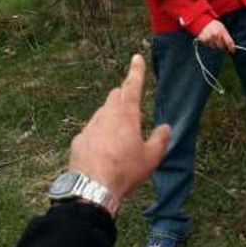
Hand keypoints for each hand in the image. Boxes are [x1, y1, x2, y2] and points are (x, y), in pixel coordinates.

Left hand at [68, 55, 170, 202]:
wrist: (91, 188)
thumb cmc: (125, 171)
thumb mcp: (150, 158)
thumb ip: (160, 139)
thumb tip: (166, 127)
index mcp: (126, 114)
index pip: (132, 85)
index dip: (136, 71)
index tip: (137, 58)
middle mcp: (106, 115)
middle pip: (115, 96)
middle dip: (124, 96)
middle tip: (132, 106)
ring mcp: (90, 126)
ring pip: (103, 113)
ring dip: (112, 116)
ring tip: (120, 136)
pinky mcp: (79, 139)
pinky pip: (92, 130)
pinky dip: (100, 133)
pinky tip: (104, 149)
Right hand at [196, 19, 234, 52]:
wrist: (204, 21)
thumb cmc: (215, 25)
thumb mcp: (222, 28)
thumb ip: (226, 36)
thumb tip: (231, 45)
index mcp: (222, 31)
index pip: (229, 42)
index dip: (231, 48)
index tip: (232, 51)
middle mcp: (216, 35)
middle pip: (221, 46)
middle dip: (222, 46)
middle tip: (222, 44)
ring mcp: (209, 38)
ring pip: (214, 47)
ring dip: (215, 45)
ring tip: (214, 39)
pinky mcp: (204, 40)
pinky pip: (208, 45)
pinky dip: (209, 43)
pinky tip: (209, 38)